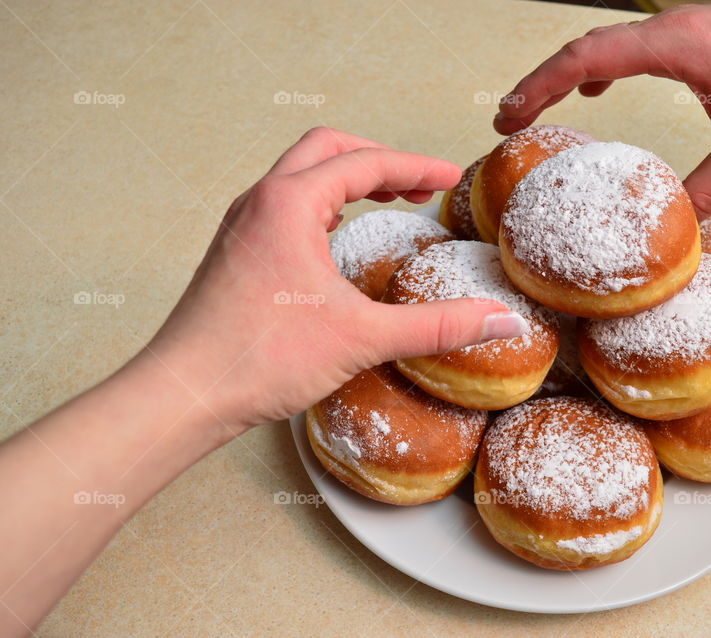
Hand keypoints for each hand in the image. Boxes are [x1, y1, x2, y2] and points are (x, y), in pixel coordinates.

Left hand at [145, 127, 525, 427]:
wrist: (183, 392)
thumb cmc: (258, 358)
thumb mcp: (362, 337)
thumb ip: (436, 326)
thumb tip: (498, 319)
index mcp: (289, 202)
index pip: (365, 162)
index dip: (416, 167)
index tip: (451, 178)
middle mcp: (260, 202)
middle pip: (327, 149)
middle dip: (378, 160)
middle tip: (418, 186)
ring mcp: (242, 225)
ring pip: (300, 173)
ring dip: (346, 179)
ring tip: (386, 201)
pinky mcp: (236, 252)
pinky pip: (283, 204)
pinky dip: (322, 204)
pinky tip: (337, 239)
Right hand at [494, 1, 710, 215]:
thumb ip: (710, 188)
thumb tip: (674, 228)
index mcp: (676, 44)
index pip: (587, 57)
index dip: (540, 85)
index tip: (510, 114)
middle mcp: (671, 30)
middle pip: (584, 47)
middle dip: (539, 82)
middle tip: (506, 119)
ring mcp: (682, 30)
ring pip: (604, 44)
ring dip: (565, 74)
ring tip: (534, 108)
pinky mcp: (694, 38)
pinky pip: (631, 49)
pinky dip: (601, 68)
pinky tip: (598, 90)